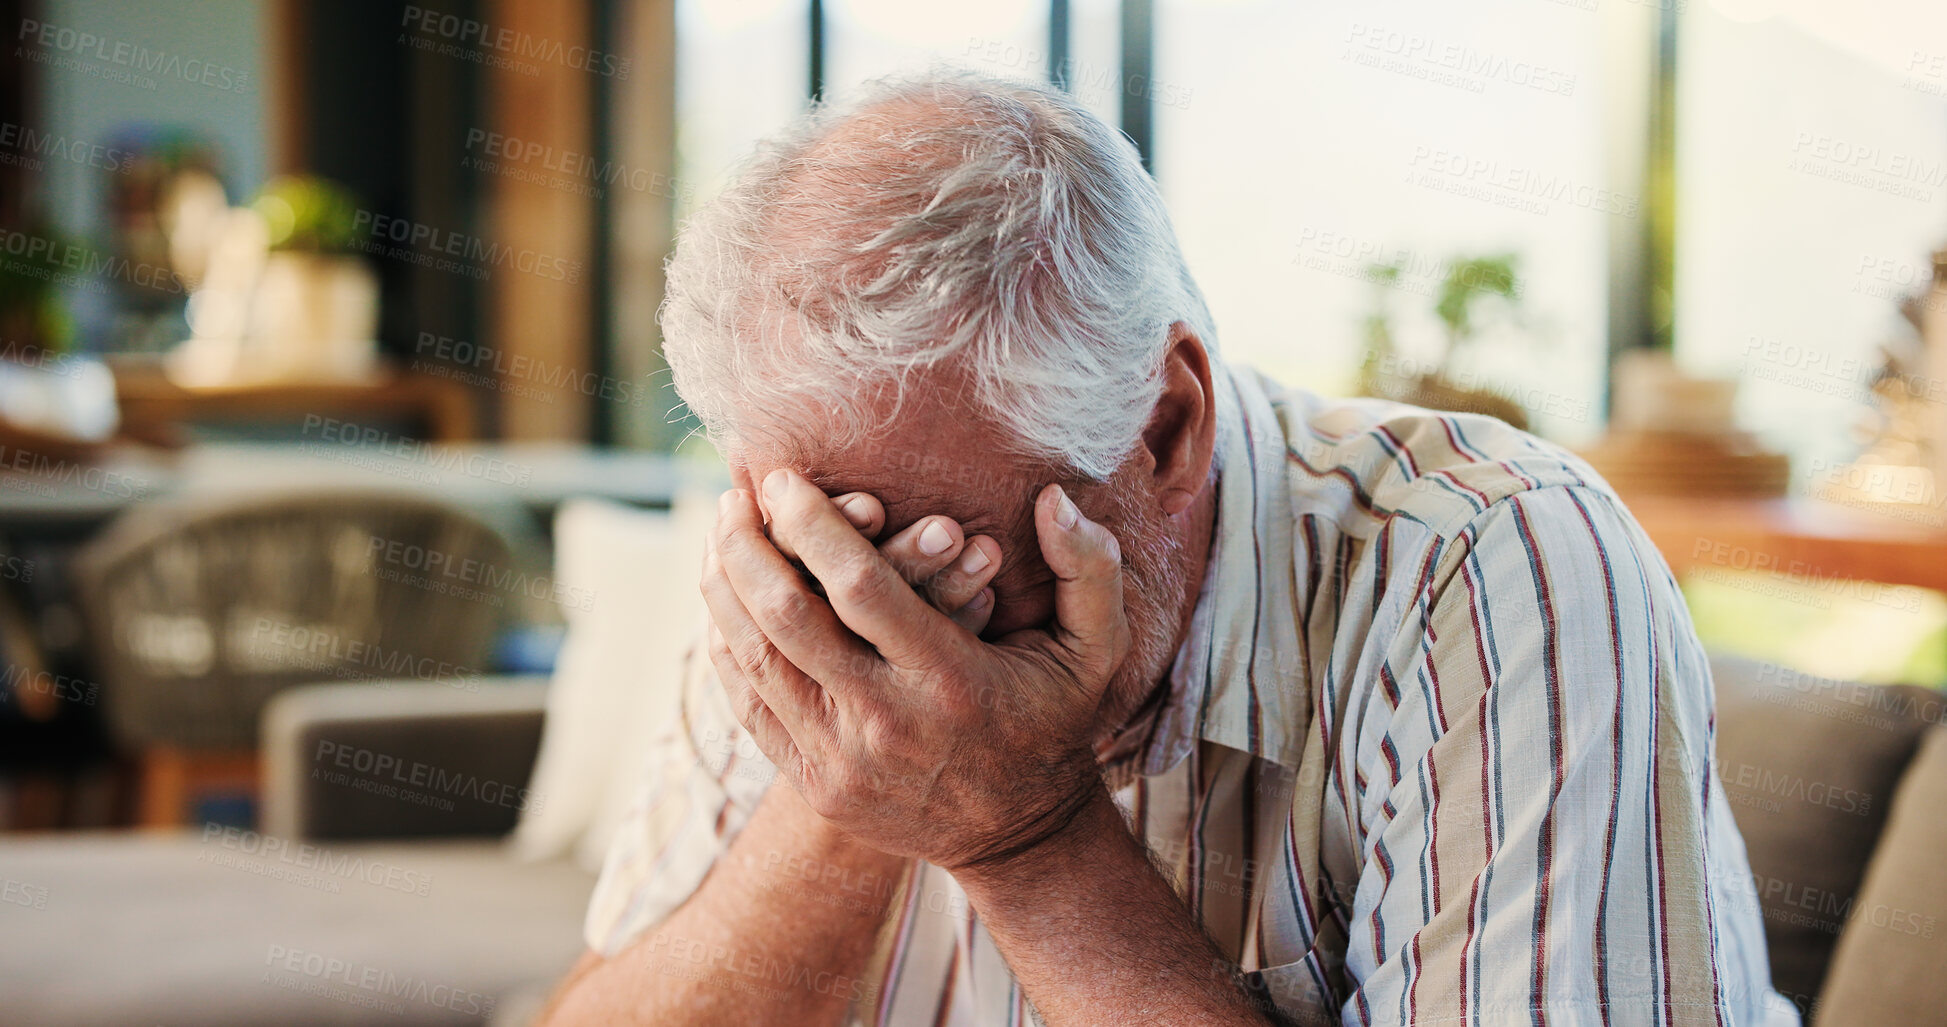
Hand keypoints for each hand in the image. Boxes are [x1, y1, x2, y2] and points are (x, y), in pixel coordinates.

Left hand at [702, 469, 1130, 871]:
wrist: (1020, 835)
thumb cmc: (1055, 721)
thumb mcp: (1098, 649)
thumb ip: (1091, 568)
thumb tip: (1055, 499)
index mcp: (951, 679)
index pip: (859, 587)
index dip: (811, 525)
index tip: (784, 478)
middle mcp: (887, 722)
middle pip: (787, 619)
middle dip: (748, 546)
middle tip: (733, 495)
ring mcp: (842, 760)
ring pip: (754, 659)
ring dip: (724, 588)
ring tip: (719, 533)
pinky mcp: (814, 783)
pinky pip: (749, 704)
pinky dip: (726, 645)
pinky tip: (723, 600)